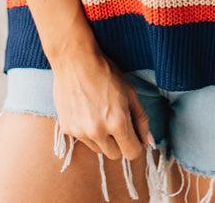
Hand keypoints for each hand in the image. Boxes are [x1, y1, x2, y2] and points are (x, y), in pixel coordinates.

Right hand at [51, 45, 152, 160]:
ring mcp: (80, 132)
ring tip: (100, 113)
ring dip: (102, 138)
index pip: (132, 153)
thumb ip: (141, 119)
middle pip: (114, 155)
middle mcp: (98, 132)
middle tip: (116, 121)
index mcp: (117, 123)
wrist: (75, 60)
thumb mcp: (130, 92)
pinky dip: (87, 130)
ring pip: (98, 149)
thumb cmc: (106, 73)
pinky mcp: (67, 129)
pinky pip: (83, 139)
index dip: (135, 145)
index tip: (133, 135)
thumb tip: (148, 141)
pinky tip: (86, 110)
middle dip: (119, 142)